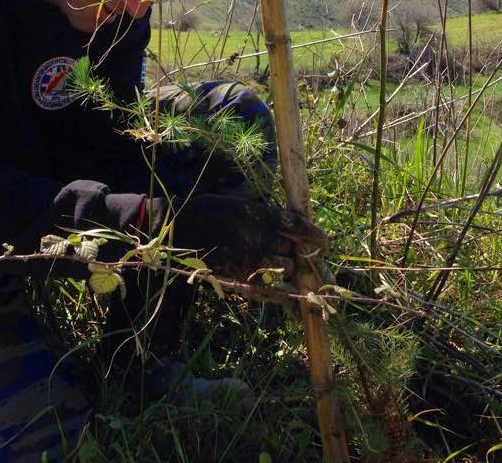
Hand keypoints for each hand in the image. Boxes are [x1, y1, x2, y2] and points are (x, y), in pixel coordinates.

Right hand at [145, 194, 325, 278]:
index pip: (298, 225)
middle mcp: (258, 236)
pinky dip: (282, 295)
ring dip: (289, 270)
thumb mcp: (238, 204)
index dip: (315, 235)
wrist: (177, 231)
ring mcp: (249, 259)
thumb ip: (264, 215)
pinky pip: (270, 290)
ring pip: (286, 268)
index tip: (324, 243)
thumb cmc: (207, 212)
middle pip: (294, 249)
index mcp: (258, 213)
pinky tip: (289, 297)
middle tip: (299, 256)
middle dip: (299, 253)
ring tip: (284, 269)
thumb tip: (292, 225)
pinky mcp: (239, 277)